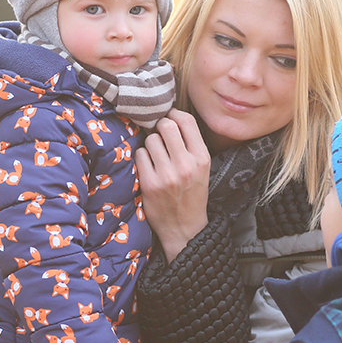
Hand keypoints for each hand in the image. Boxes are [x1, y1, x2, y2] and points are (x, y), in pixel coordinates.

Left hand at [134, 109, 210, 262]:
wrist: (185, 228)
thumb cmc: (192, 194)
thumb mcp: (202, 168)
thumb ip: (190, 144)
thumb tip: (170, 116)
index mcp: (202, 158)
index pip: (186, 121)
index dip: (174, 114)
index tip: (169, 118)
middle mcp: (186, 165)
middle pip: (166, 125)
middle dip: (160, 126)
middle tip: (159, 135)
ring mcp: (167, 175)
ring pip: (151, 139)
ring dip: (150, 143)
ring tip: (155, 155)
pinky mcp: (150, 184)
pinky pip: (140, 155)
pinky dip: (142, 157)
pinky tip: (148, 166)